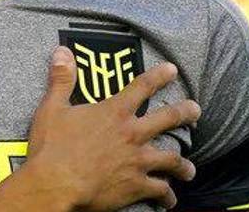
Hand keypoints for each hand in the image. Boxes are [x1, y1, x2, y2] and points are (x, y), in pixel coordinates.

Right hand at [23, 46, 199, 210]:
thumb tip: (62, 52)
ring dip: (183, 164)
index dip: (159, 76)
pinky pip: (160, 191)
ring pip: (172, 159)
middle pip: (169, 118)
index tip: (172, 70)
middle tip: (196, 110)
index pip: (142, 86)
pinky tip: (169, 201)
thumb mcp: (52, 108)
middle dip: (186, 112)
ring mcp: (138, 161)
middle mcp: (132, 134)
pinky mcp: (136, 186)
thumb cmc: (52, 148)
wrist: (56, 184)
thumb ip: (61, 79)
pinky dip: (167, 197)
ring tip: (190, 169)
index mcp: (115, 112)